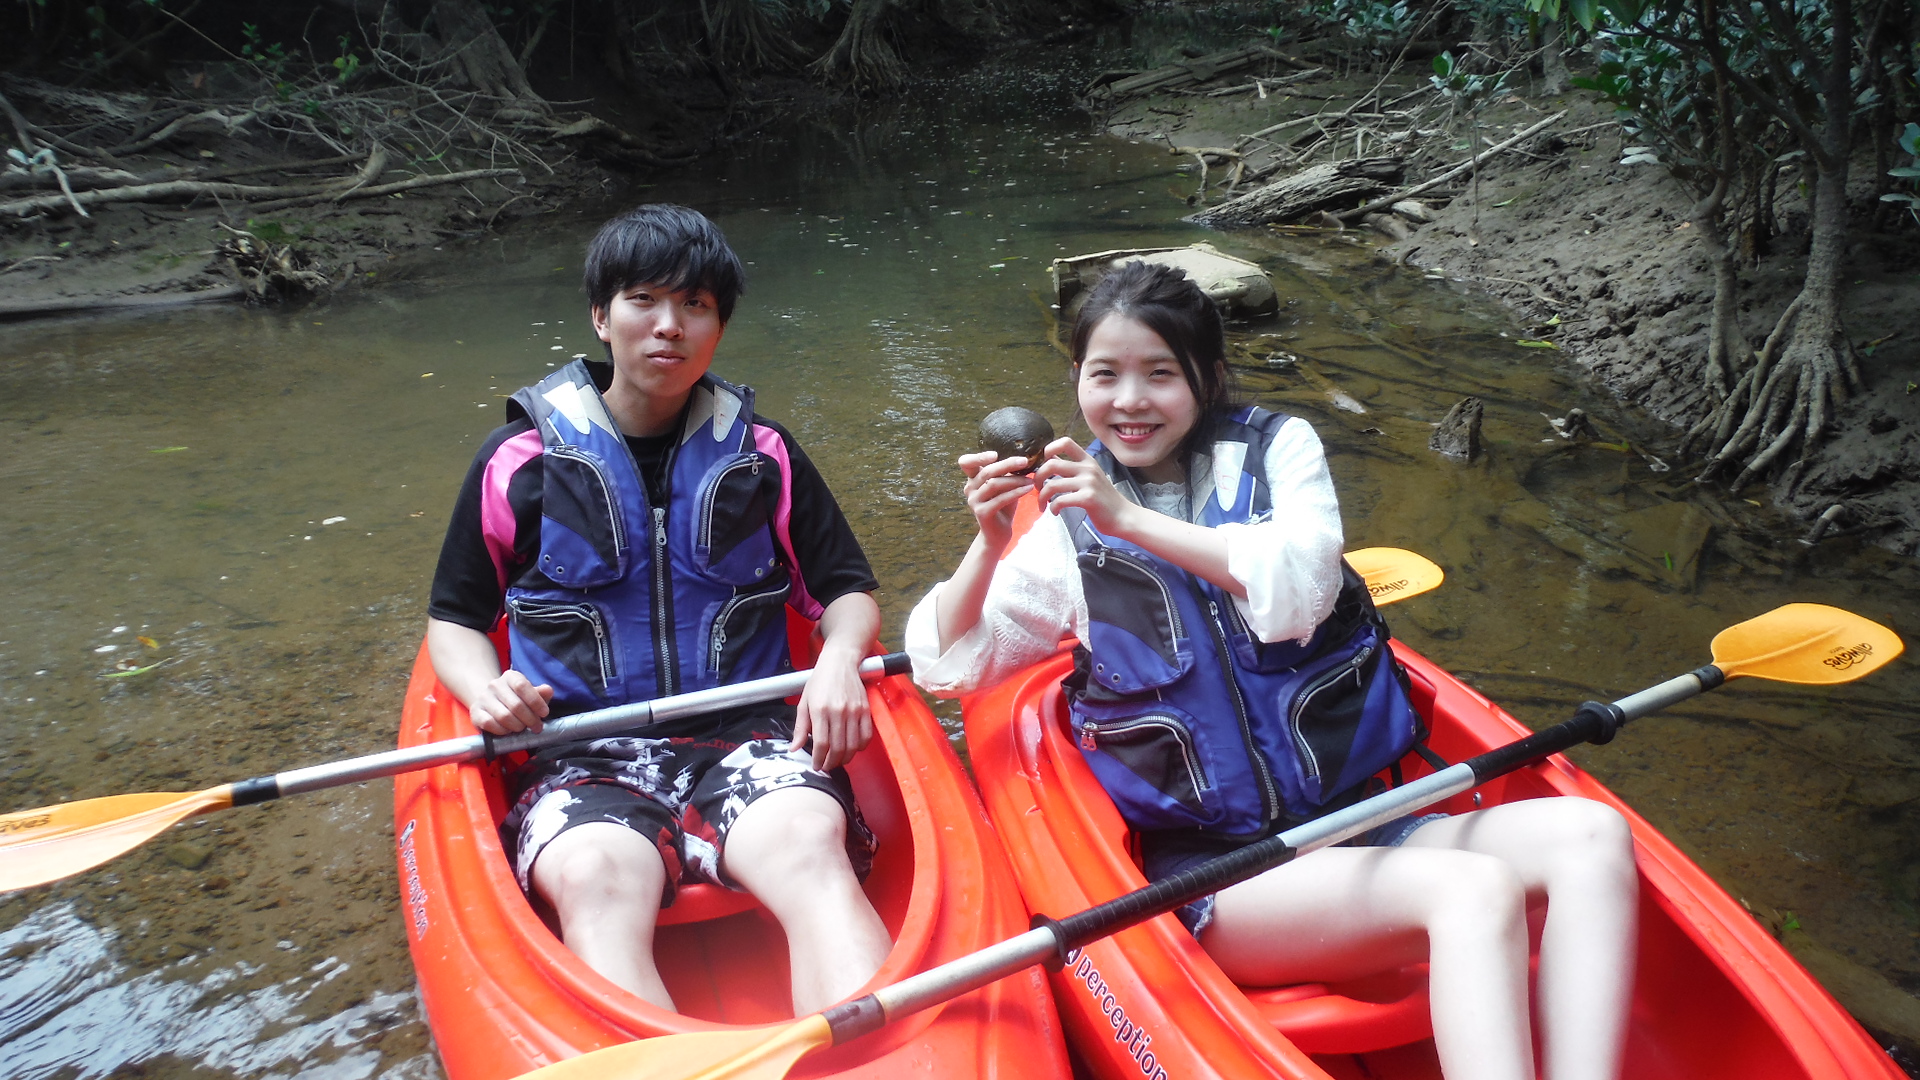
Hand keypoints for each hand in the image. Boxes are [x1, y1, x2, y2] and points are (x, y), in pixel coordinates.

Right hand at [467, 669, 553, 734]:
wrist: (491, 701)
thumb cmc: (516, 698)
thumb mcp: (530, 693)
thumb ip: (541, 693)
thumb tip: (548, 690)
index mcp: (510, 676)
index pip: (522, 686)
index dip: (535, 701)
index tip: (544, 713)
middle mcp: (495, 685)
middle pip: (515, 705)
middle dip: (530, 719)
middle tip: (536, 726)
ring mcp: (483, 698)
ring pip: (504, 716)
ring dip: (517, 726)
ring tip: (522, 728)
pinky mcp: (475, 712)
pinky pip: (490, 724)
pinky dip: (503, 730)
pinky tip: (508, 730)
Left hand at [790, 650, 873, 770]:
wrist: (840, 662)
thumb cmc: (819, 681)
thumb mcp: (803, 702)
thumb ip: (800, 727)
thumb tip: (794, 749)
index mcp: (820, 710)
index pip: (821, 743)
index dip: (819, 760)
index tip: (816, 766)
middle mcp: (838, 711)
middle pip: (838, 748)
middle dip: (831, 763)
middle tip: (826, 766)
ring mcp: (854, 711)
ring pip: (852, 745)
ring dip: (845, 758)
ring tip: (838, 760)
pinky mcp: (866, 709)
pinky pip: (866, 736)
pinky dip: (860, 747)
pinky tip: (852, 748)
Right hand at [958, 450, 1036, 552]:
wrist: (998, 533)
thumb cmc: (1003, 506)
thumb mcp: (1005, 486)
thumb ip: (1008, 473)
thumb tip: (1025, 457)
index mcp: (972, 479)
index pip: (966, 462)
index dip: (978, 456)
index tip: (996, 454)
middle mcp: (969, 488)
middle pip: (986, 471)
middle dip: (1007, 464)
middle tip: (1024, 461)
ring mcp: (974, 501)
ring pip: (994, 484)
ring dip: (1015, 480)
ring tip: (1031, 479)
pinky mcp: (982, 513)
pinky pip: (1000, 499)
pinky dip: (1016, 492)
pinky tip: (1029, 489)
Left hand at [1034, 437, 1136, 535]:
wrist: (1123, 517)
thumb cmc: (1104, 499)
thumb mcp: (1090, 477)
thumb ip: (1071, 468)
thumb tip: (1050, 458)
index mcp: (1088, 461)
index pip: (1066, 442)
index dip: (1049, 448)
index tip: (1043, 463)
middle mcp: (1088, 468)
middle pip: (1051, 464)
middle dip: (1037, 477)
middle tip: (1037, 489)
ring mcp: (1088, 483)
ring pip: (1052, 485)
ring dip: (1042, 497)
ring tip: (1043, 505)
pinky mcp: (1088, 498)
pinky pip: (1059, 500)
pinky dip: (1052, 508)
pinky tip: (1055, 512)